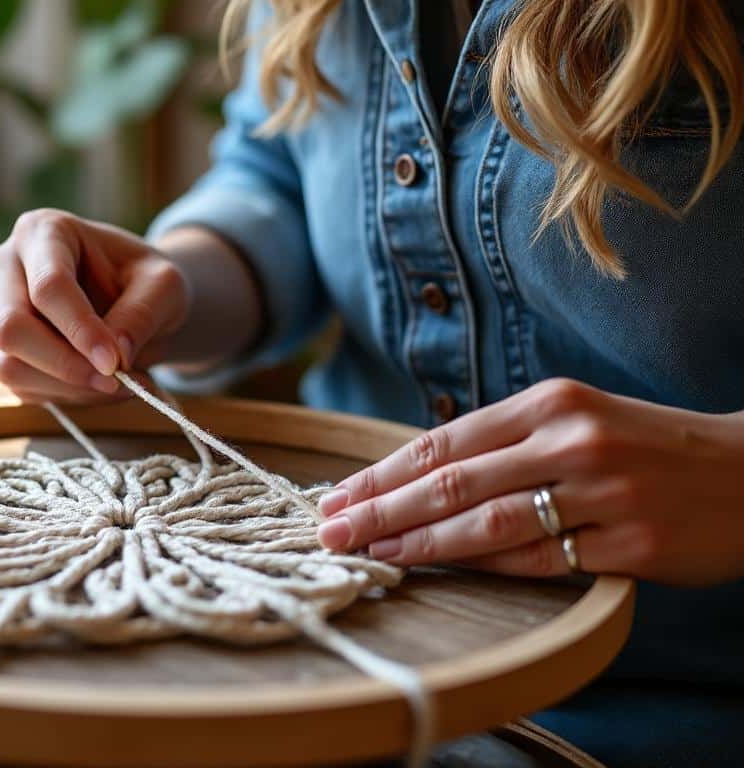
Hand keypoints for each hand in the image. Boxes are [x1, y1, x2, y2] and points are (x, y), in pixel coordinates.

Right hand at [0, 209, 189, 402]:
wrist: (128, 295)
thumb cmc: (142, 279)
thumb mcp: (163, 285)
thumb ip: (142, 314)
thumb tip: (116, 357)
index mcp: (42, 232)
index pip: (49, 287)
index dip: (80, 330)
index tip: (116, 363)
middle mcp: (3, 266)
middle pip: (11, 328)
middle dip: (65, 365)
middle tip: (116, 382)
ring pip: (9, 365)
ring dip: (67, 388)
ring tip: (118, 385)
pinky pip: (19, 386)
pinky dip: (64, 396)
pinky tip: (97, 385)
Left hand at [315, 378, 743, 586]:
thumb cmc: (645, 445)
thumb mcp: (575, 420)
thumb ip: (503, 443)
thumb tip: (413, 476)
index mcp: (550, 403)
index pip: (443, 442)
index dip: (382, 474)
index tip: (336, 497)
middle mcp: (571, 441)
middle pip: (451, 482)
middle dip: (381, 510)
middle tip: (330, 531)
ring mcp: (603, 492)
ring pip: (488, 523)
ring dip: (419, 543)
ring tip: (371, 554)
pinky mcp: (631, 543)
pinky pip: (541, 560)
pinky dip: (486, 568)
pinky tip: (441, 572)